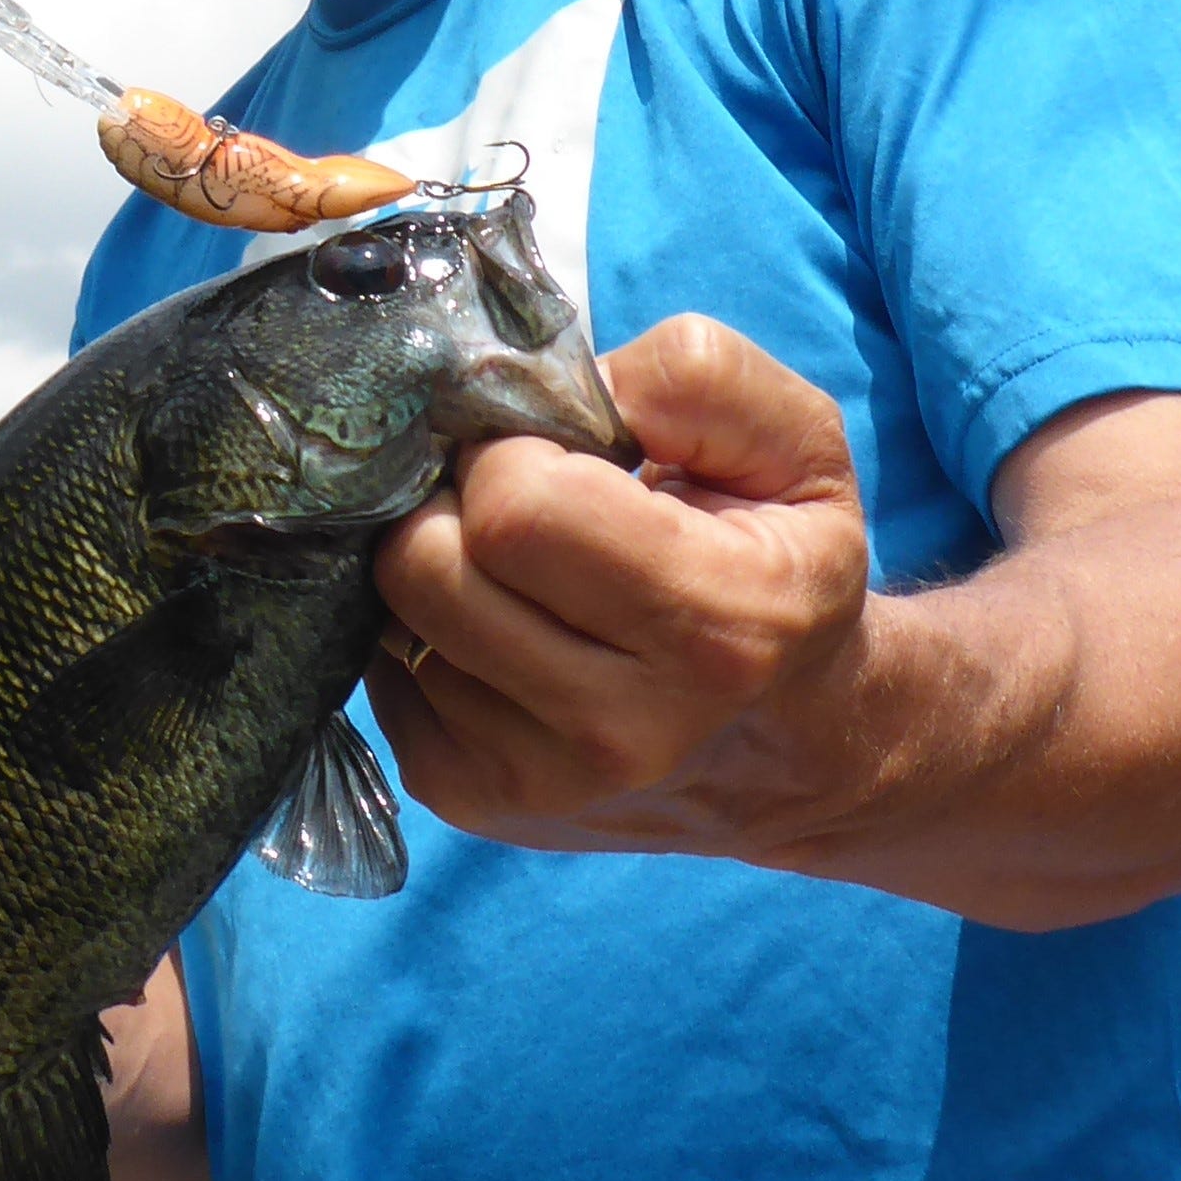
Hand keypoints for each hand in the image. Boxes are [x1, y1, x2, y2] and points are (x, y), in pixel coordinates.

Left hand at [366, 315, 874, 854]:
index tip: (560, 459)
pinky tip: (503, 631)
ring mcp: (535, 781)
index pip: (515, 508)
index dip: (514, 451)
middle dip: (458, 504)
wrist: (795, 743)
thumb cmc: (781, 563)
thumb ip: (691, 378)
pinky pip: (383, 676)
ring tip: (520, 573)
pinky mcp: (468, 803)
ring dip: (440, 568)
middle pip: (427, 565)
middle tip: (523, 506)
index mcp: (718, 627)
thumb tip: (541, 384)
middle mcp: (622, 730)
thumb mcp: (796, 444)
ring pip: (394, 618)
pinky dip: (428, 634)